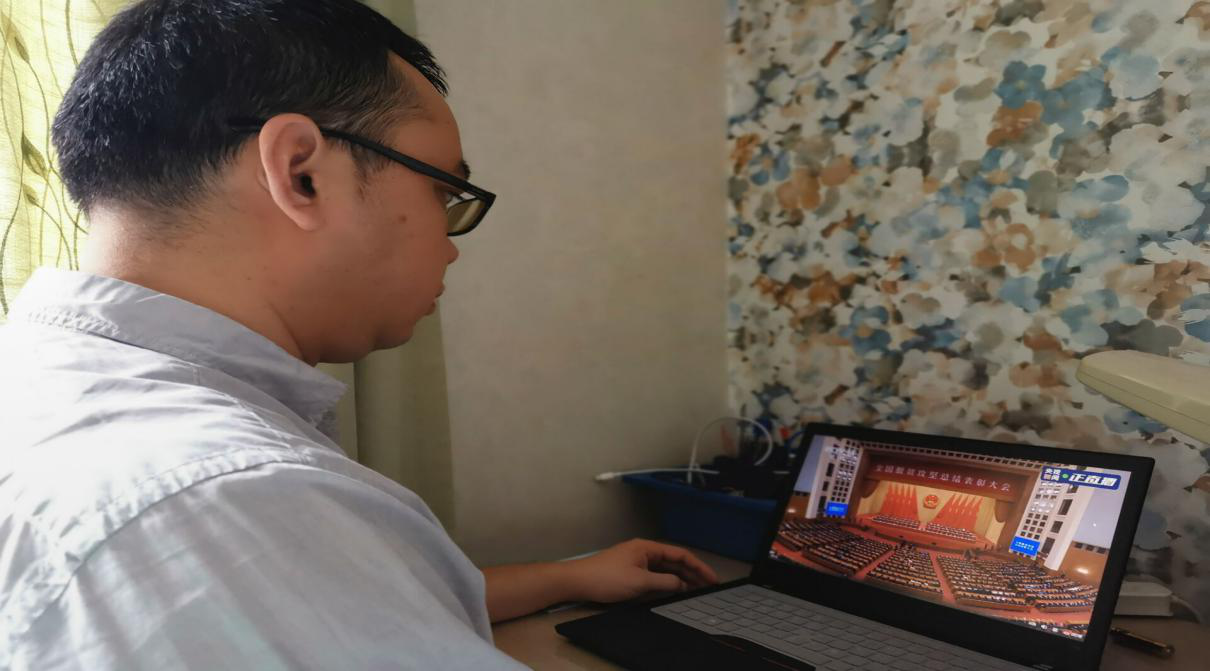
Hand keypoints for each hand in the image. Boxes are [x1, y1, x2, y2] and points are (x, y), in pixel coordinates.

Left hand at [564, 538, 719, 603]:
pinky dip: (666, 582)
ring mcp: (636, 561)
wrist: (577, 582)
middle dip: (692, 573)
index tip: (712, 578)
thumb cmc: (606, 578)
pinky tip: (673, 591)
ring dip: (680, 579)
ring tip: (696, 590)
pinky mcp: (630, 572)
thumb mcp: (640, 582)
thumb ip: (664, 582)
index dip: (698, 566)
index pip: (680, 554)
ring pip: (665, 569)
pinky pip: (654, 575)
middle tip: (708, 587)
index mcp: (647, 547)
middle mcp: (643, 551)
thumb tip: (681, 584)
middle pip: (674, 561)